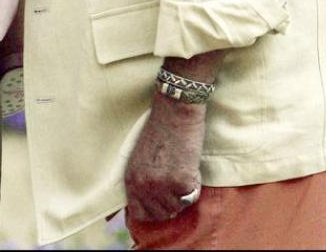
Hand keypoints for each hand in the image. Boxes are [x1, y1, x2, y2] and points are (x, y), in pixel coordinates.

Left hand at [124, 96, 205, 222]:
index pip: (139, 214)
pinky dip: (194, 184)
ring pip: (177, 207)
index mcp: (131, 178)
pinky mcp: (182, 181)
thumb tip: (138, 209)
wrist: (174, 110)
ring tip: (180, 168)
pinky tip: (189, 164)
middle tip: (175, 179)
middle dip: (170, 202)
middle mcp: (143, 185)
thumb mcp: (139, 157)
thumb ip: (140, 181)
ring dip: (182, 193)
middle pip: (161, 214)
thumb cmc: (159, 129)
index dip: (153, 211)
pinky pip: (192, 196)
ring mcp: (162, 185)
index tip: (162, 200)